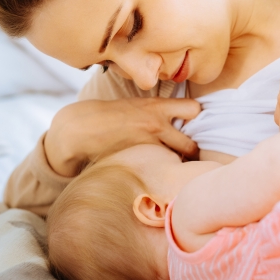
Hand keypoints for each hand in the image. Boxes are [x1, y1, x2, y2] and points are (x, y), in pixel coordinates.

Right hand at [44, 97, 200, 176]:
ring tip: (178, 170)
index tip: (195, 125)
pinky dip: (162, 174)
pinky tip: (160, 175)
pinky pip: (160, 171)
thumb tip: (181, 119)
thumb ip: (160, 111)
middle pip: (192, 144)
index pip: (194, 109)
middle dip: (194, 152)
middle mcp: (157, 126)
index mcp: (157, 107)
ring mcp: (148, 146)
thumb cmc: (111, 115)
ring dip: (179, 166)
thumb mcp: (138, 104)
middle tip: (192, 157)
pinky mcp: (138, 162)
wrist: (81, 127)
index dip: (198, 119)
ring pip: (178, 162)